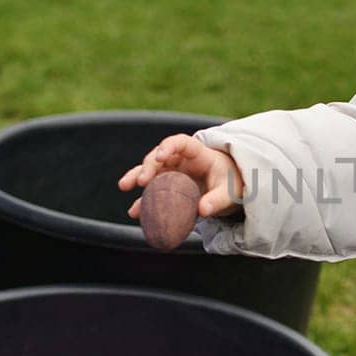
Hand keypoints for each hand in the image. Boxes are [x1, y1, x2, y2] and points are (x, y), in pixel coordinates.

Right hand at [117, 133, 244, 219]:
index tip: (160, 156)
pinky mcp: (168, 187)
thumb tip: (203, 210)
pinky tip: (134, 212)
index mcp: (197, 153)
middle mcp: (180, 160)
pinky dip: (143, 201)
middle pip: (160, 157)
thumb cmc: (231, 182)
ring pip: (151, 171)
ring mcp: (172, 172)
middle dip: (148, 166)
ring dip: (136, 177)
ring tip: (124, 186)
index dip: (168, 146)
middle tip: (142, 181)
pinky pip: (153, 192)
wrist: (230, 188)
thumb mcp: (229, 191)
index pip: (180, 142)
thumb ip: (217, 200)